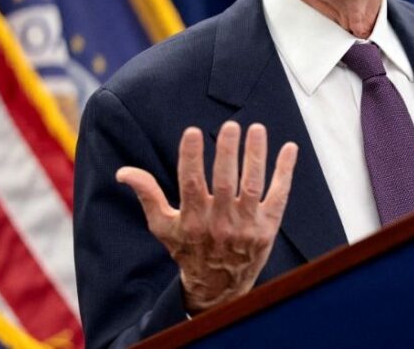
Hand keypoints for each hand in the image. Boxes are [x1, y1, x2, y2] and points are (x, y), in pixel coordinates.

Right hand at [116, 121, 298, 313]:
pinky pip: (279, 195)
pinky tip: (289, 149)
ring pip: (252, 185)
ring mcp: (246, 225)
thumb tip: (124, 172)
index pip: (191, 184)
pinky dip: (285, 172)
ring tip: (256, 129)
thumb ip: (148, 195)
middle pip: (225, 182)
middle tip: (230, 126)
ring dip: (256, 155)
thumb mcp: (163, 226)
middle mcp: (220, 223)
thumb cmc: (188, 249)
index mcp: (192, 219)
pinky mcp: (267, 227)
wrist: (218, 286)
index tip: (192, 131)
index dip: (191, 157)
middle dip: (227, 152)